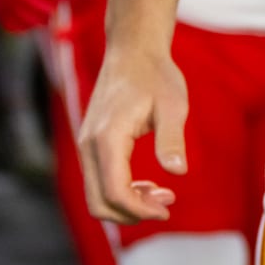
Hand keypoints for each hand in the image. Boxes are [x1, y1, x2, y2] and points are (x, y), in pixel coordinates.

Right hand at [78, 47, 187, 223]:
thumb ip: (172, 139)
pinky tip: (146, 185)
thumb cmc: (156, 75)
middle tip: (166, 203)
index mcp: (107, 138)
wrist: (133, 51)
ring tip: (161, 194)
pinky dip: (119, 191)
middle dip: (132, 212)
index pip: (114, 191)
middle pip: (99, 202)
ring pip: (95, 195)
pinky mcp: (90, 144)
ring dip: (126, 204)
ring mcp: (86, 146)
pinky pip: (97, 180)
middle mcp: (89, 146)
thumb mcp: (173, 105)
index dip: (139, 209)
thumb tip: (178, 172)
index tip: (167, 208)